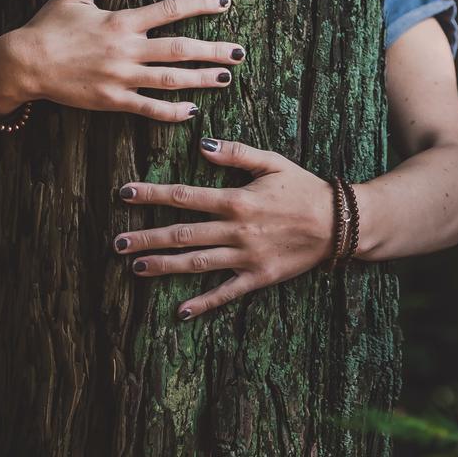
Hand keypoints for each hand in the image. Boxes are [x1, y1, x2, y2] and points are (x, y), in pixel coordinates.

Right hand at [0, 0, 244, 121]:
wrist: (24, 64)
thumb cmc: (48, 26)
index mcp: (121, 21)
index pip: (170, 10)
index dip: (200, 5)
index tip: (225, 3)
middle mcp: (126, 50)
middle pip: (179, 49)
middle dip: (212, 50)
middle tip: (239, 53)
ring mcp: (120, 78)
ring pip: (170, 80)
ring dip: (200, 79)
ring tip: (225, 78)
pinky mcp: (112, 101)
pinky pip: (147, 108)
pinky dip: (171, 111)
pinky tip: (191, 111)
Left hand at [113, 137, 333, 319]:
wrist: (340, 224)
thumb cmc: (304, 189)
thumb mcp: (273, 162)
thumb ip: (236, 153)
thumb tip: (202, 145)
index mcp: (236, 200)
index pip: (185, 196)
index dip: (152, 194)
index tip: (125, 194)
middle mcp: (236, 231)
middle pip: (182, 234)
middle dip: (147, 237)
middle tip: (117, 242)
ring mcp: (246, 257)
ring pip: (197, 263)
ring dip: (164, 266)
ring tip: (135, 268)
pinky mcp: (259, 277)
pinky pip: (226, 292)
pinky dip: (203, 303)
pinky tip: (180, 311)